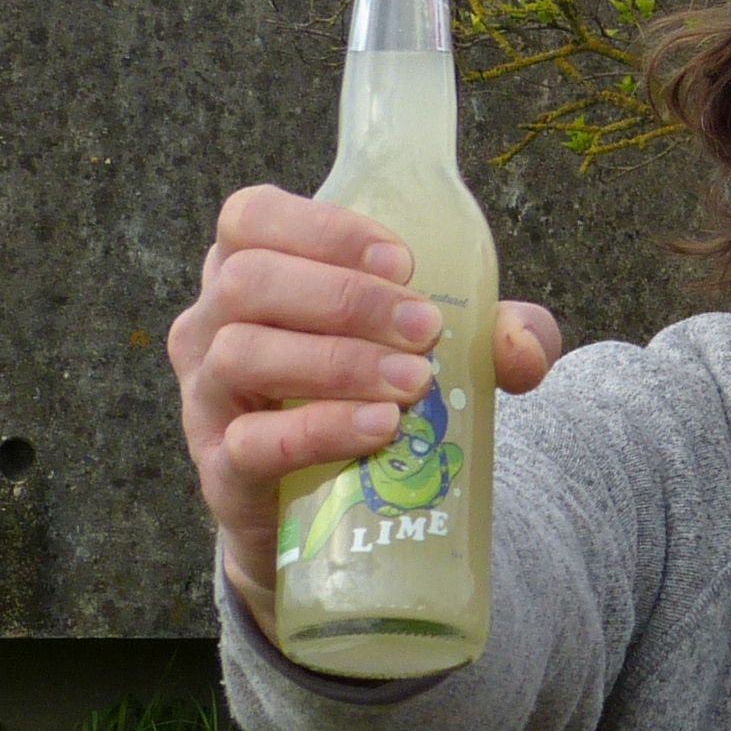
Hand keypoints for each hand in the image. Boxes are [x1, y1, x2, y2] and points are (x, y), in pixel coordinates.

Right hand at [168, 185, 561, 613]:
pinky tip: (379, 428)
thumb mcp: (429, 352)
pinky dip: (321, 430)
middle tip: (425, 329)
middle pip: (248, 280)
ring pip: (242, 353)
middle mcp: (210, 325)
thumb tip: (525, 347)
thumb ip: (490, 336)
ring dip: (338, 361)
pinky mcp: (221, 470)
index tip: (403, 262)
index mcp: (248, 272)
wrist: (330, 514)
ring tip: (412, 382)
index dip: (323, 228)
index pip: (252, 217)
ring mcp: (205, 399)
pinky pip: (252, 441)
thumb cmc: (368, 398)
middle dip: (347, 297)